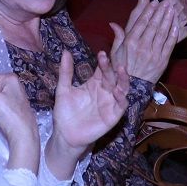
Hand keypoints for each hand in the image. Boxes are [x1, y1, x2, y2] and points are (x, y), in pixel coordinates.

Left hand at [45, 51, 128, 178]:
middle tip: (106, 59)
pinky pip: (121, 106)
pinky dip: (121, 98)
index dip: (103, 62)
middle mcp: (104, 92)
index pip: (101, 70)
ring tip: (121, 70)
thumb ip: (66, 72)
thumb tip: (65, 51)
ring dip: (122, 80)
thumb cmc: (65, 111)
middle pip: (111, 77)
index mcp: (93, 84)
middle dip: (110, 68)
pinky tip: (117, 91)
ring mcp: (109, 104)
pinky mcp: (113, 116)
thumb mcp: (63, 89)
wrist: (65, 133)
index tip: (101, 53)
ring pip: (121, 89)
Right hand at [109, 0, 180, 81]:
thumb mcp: (115, 52)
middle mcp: (142, 47)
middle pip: (153, 26)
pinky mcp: (162, 60)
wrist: (133, 87)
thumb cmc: (122, 68)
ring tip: (172, 11)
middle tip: (166, 3)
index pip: (141, 23)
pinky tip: (175, 26)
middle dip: (160, 13)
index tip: (154, 2)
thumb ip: (117, 37)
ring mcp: (154, 54)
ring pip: (162, 34)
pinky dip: (173, 35)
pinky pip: (169, 45)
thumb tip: (113, 24)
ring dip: (168, 21)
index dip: (149, 12)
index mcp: (130, 43)